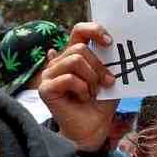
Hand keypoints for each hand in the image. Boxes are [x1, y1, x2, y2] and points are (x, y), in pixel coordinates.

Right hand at [39, 23, 118, 151]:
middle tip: (107, 82)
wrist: (95, 126)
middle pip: (80, 48)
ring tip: (93, 92)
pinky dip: (82, 89)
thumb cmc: (102, 101)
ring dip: (91, 78)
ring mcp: (49, 74)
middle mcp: (59, 61)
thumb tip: (109, 42)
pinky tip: (82, 98)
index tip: (110, 42)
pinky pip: (69, 78)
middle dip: (99, 66)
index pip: (79, 30)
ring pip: (75, 60)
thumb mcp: (110, 76)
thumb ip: (109, 59)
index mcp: (74, 55)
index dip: (94, 30)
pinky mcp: (45, 88)